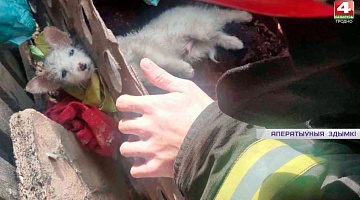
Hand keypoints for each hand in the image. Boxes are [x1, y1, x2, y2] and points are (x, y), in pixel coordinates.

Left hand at [116, 58, 213, 177]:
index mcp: (152, 106)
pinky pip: (136, 170)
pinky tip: (146, 161)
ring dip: (132, 146)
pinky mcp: (157, 166)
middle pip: (123, 126)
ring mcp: (151, 148)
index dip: (126, 104)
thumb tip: (143, 62)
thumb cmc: (202, 111)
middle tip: (141, 127)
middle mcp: (147, 127)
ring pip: (126, 149)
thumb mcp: (185, 88)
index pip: (123, 103)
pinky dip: (138, 167)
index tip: (132, 107)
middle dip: (130, 125)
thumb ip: (161, 77)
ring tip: (143, 145)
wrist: (216, 138)